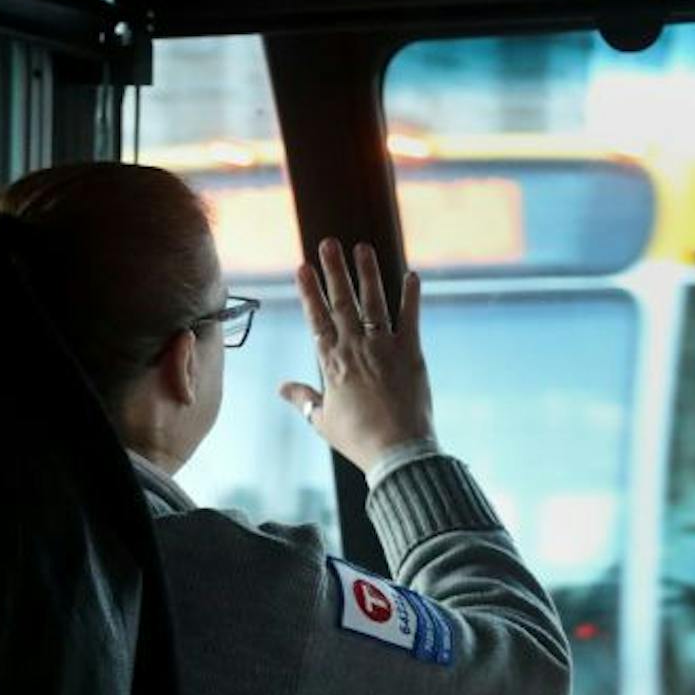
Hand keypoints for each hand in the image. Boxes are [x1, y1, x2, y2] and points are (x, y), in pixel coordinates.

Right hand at [281, 238, 434, 473]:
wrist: (396, 451)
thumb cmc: (358, 439)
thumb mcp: (323, 420)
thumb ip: (304, 399)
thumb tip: (282, 388)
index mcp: (332, 363)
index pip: (317, 319)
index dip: (310, 292)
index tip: (303, 267)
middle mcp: (355, 348)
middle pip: (342, 303)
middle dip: (334, 271)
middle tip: (329, 243)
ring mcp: (384, 348)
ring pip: (373, 302)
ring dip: (367, 273)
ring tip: (362, 248)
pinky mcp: (410, 353)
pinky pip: (410, 318)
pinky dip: (411, 297)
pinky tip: (412, 275)